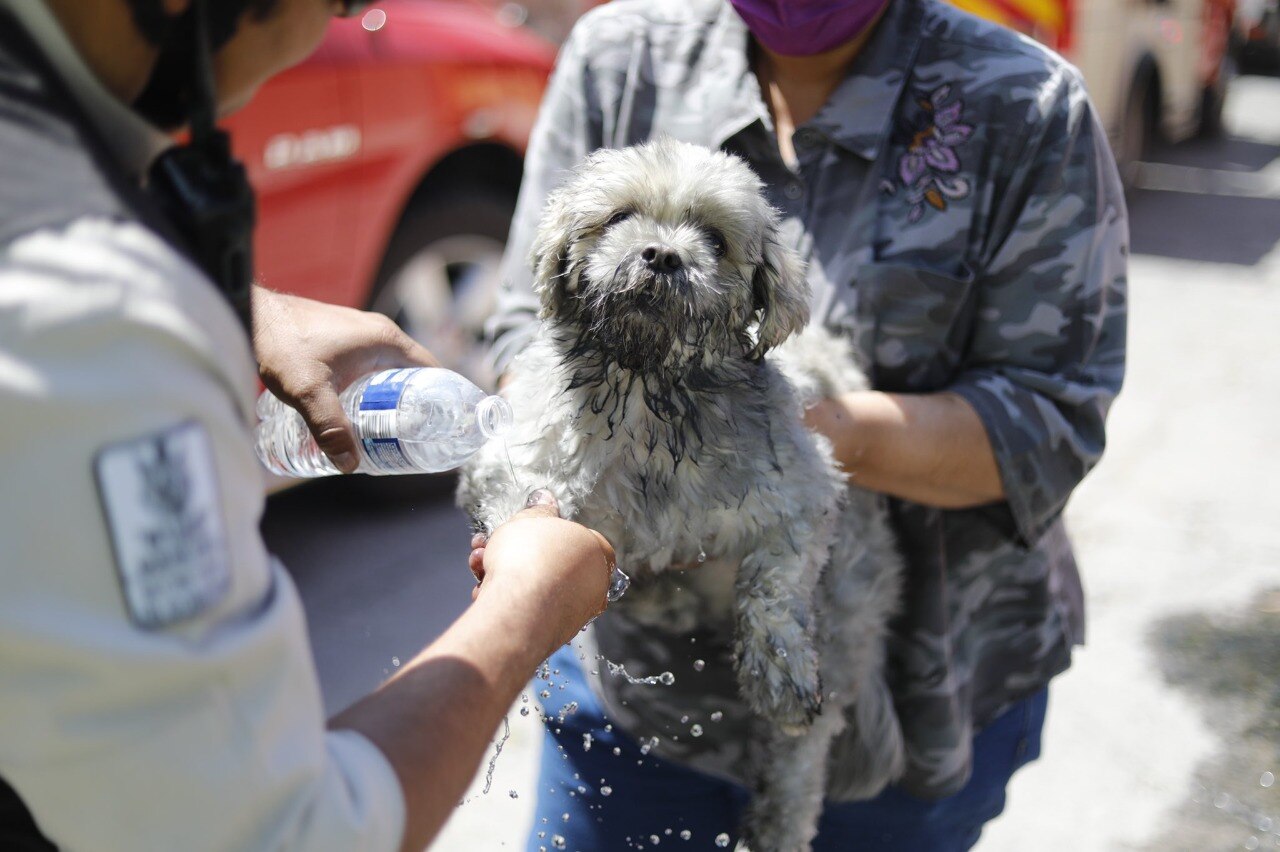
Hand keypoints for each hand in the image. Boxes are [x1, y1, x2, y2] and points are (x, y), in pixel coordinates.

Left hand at [252, 287, 437, 471]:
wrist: (251, 315)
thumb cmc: (282, 344)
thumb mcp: (309, 392)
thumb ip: (330, 428)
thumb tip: (350, 466)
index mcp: (387, 340)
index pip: (433, 371)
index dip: (443, 399)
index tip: (443, 427)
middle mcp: (379, 334)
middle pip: (414, 374)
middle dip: (416, 406)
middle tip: (413, 439)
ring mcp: (361, 334)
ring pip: (391, 371)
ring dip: (393, 398)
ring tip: (388, 431)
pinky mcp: (343, 339)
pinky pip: (373, 367)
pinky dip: (375, 388)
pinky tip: (360, 410)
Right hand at [469, 489, 614, 652]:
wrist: (516, 609)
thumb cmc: (529, 558)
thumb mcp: (531, 519)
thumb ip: (540, 509)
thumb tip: (546, 498)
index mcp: (597, 552)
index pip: (574, 536)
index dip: (543, 531)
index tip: (522, 530)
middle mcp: (593, 585)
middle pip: (548, 561)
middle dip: (514, 551)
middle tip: (491, 544)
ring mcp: (574, 612)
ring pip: (534, 585)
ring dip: (502, 571)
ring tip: (479, 562)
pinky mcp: (551, 634)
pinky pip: (526, 609)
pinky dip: (506, 598)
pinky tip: (484, 590)